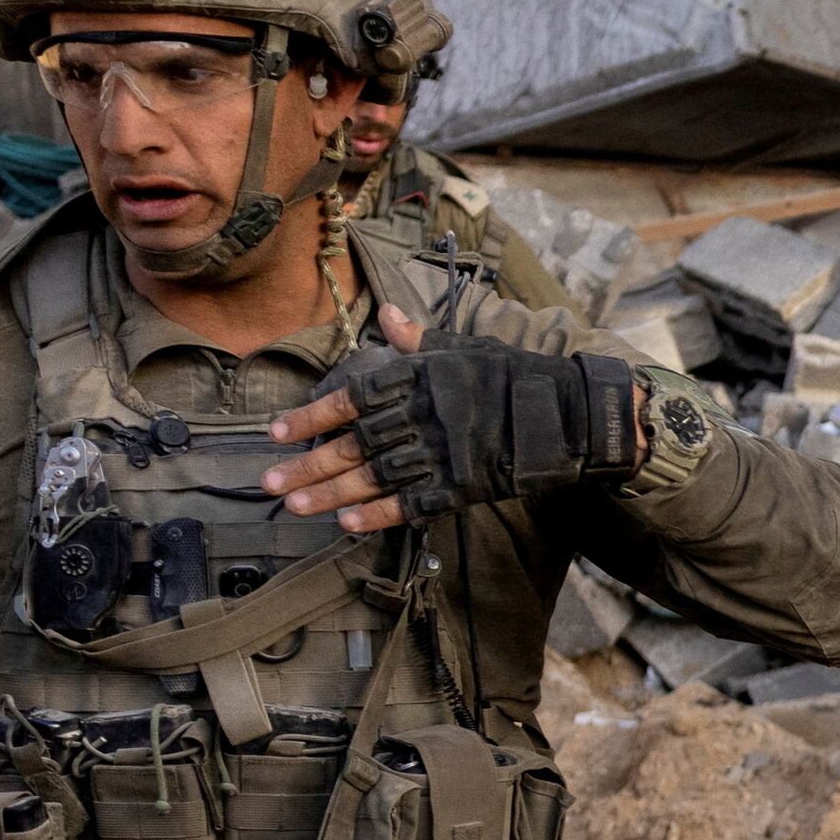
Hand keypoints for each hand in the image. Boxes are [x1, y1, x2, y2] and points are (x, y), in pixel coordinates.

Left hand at [270, 305, 645, 528]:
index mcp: (419, 377)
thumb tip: (388, 316)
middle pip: (356, 443)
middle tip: (270, 482)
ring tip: (296, 506)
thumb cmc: (513, 376)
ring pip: (376, 476)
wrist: (570, 412)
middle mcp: (424, 415)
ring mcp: (443, 453)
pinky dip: (380, 514)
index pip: (353, 397)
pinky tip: (348, 523)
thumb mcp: (465, 346)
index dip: (312, 416)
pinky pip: (414, 502)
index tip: (276, 432)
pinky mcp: (464, 484)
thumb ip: (419, 339)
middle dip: (310, 463)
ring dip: (332, 493)